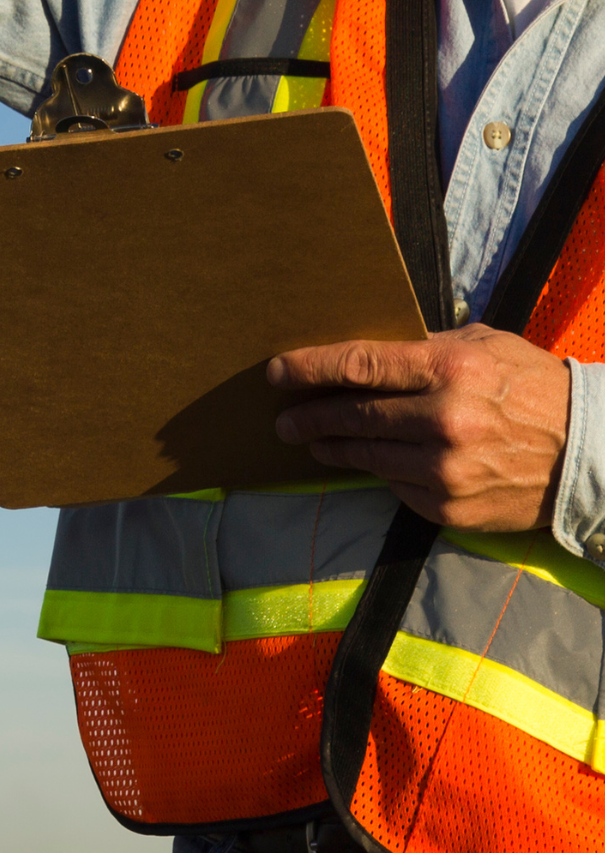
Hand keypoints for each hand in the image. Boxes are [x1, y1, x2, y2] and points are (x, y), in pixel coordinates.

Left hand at [267, 324, 570, 531]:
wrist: (585, 453)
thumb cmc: (529, 386)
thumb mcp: (482, 346)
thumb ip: (425, 348)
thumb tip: (367, 355)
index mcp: (449, 368)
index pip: (360, 366)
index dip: (311, 368)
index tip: (278, 372)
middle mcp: (443, 419)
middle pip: (354, 415)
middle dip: (310, 416)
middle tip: (284, 418)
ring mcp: (444, 469)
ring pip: (367, 455)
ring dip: (333, 448)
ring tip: (312, 441)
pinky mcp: (449, 506)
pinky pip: (396, 486)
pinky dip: (380, 472)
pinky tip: (369, 462)